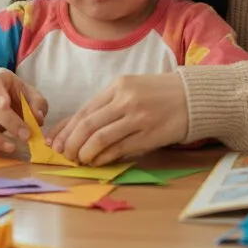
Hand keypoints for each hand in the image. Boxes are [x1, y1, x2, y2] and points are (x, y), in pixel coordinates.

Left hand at [47, 73, 188, 165]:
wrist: (192, 96)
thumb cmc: (158, 94)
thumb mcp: (130, 90)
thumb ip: (106, 107)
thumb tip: (75, 128)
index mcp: (119, 86)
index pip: (85, 110)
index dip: (67, 128)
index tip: (55, 142)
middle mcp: (126, 100)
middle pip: (88, 124)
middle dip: (72, 143)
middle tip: (64, 155)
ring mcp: (138, 118)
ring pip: (101, 138)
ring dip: (85, 153)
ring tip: (80, 160)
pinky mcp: (150, 135)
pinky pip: (120, 149)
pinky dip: (104, 157)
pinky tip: (97, 162)